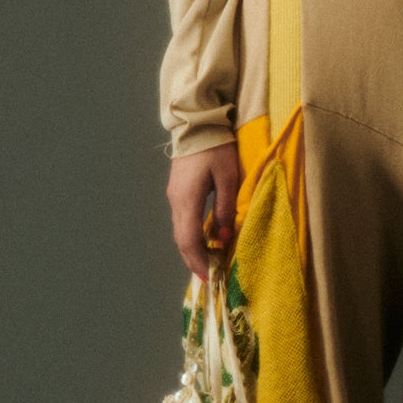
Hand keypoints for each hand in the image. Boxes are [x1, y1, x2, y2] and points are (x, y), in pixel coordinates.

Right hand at [167, 142, 240, 279]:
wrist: (198, 124)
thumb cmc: (217, 148)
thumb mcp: (228, 178)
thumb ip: (225, 208)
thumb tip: (222, 237)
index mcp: (187, 200)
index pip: (189, 240)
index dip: (198, 262)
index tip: (211, 278)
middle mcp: (176, 201)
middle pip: (181, 240)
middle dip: (195, 261)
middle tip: (210, 277)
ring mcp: (174, 196)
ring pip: (181, 231)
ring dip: (193, 249)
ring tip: (209, 263)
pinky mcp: (178, 191)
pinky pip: (183, 220)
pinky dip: (192, 236)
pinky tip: (204, 240)